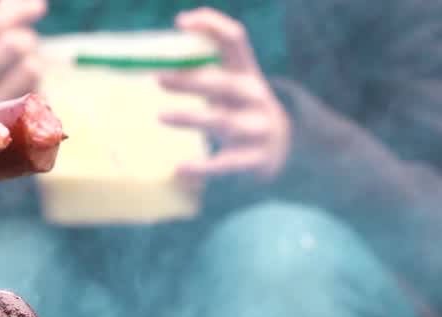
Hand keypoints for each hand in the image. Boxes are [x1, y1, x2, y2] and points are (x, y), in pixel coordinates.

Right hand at [0, 0, 45, 104]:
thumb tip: (23, 3)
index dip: (20, 10)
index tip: (38, 7)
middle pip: (14, 43)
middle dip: (27, 40)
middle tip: (25, 49)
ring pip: (31, 65)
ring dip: (34, 63)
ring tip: (22, 76)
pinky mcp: (15, 131)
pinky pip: (42, 93)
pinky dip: (39, 89)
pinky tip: (27, 98)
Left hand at [158, 8, 291, 181]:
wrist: (282, 147)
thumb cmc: (241, 108)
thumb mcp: (232, 83)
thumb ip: (206, 69)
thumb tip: (160, 61)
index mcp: (247, 71)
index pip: (234, 38)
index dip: (210, 25)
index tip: (180, 23)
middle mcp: (254, 95)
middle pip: (223, 83)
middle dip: (191, 80)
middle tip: (159, 79)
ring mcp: (255, 127)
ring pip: (222, 122)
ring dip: (190, 118)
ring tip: (162, 116)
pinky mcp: (252, 159)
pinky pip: (225, 164)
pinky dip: (202, 167)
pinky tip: (180, 168)